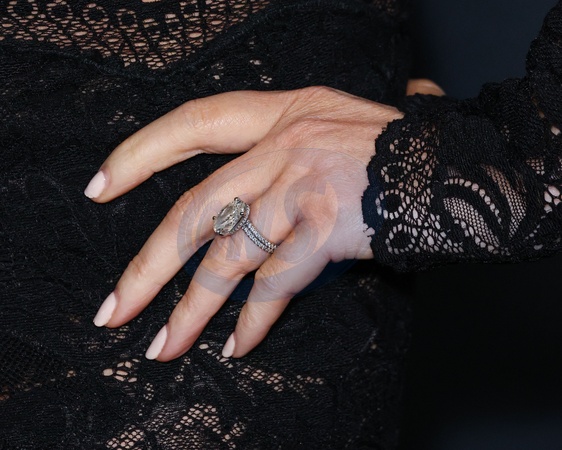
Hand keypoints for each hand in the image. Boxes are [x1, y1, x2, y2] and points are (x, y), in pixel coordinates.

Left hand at [86, 82, 439, 361]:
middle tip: (113, 309)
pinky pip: (278, 281)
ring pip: (228, 256)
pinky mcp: (329, 225)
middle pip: (195, 208)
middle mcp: (286, 144)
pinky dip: (255, 319)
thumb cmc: (400, 152)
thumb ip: (293, 147)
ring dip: (192, 310)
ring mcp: (305, 184)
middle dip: (147, 266)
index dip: (141, 154)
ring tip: (164, 347)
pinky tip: (236, 346)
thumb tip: (254, 189)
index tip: (100, 187)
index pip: (196, 124)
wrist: (461, 168)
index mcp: (284, 114)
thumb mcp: (338, 128)